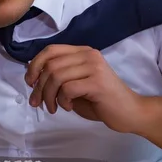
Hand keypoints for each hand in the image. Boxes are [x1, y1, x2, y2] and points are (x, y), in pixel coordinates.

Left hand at [24, 45, 141, 133]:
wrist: (130, 112)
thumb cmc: (102, 101)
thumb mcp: (76, 85)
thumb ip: (60, 78)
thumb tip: (34, 78)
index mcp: (83, 52)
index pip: (51, 50)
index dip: (35, 65)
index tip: (30, 82)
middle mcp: (88, 55)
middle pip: (50, 65)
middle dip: (39, 86)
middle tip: (37, 103)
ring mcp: (94, 67)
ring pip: (56, 76)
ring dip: (48, 95)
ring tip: (53, 107)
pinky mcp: (97, 82)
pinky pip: (67, 88)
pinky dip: (62, 100)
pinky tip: (67, 107)